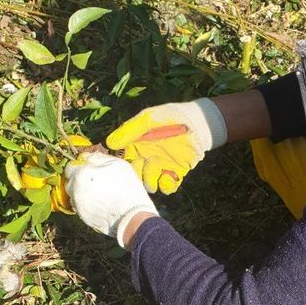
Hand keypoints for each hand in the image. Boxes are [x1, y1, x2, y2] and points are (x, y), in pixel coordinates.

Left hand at [64, 152, 157, 246]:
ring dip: (81, 192)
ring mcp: (78, 206)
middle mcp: (74, 191)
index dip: (79, 166)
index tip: (89, 168)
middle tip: (94, 181)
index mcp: (81, 175)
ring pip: (74, 196)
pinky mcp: (83, 218)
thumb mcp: (117, 164)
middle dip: (78, 180)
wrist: (132, 217)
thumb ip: (98, 158)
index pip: (70, 167)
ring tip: (97, 193)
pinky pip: (80, 207)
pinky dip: (86, 204)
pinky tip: (99, 204)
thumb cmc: (126, 187)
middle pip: (70, 182)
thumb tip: (87, 157)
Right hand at [105, 98, 226, 193]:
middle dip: (134, 176)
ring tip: (156, 168)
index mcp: (136, 147)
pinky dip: (166, 185)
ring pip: (148, 184)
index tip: (117, 167)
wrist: (197, 123)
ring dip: (149, 181)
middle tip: (139, 168)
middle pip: (133, 176)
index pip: (121, 161)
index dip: (118, 166)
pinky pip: (166, 187)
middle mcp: (145, 159)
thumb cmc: (169, 117)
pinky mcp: (175, 174)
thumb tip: (109, 143)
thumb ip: (129, 131)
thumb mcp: (147, 120)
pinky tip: (167, 176)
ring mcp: (160, 168)